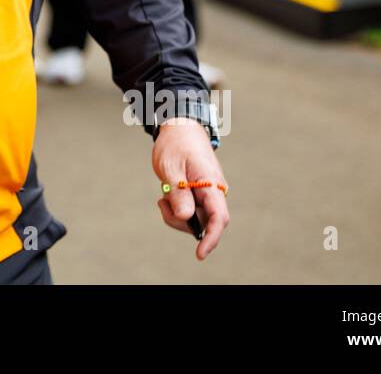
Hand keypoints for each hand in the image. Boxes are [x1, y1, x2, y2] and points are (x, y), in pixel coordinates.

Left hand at [152, 118, 229, 259]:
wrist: (179, 127)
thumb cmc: (175, 144)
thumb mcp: (170, 168)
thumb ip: (178, 193)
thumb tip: (186, 218)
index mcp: (211, 183)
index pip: (219, 217)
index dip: (211, 238)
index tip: (199, 253)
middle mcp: (214, 190)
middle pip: (205, 222)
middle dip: (182, 223)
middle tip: (161, 204)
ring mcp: (208, 192)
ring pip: (196, 218)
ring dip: (177, 215)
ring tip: (162, 196)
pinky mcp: (201, 193)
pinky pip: (191, 211)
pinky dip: (177, 209)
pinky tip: (166, 196)